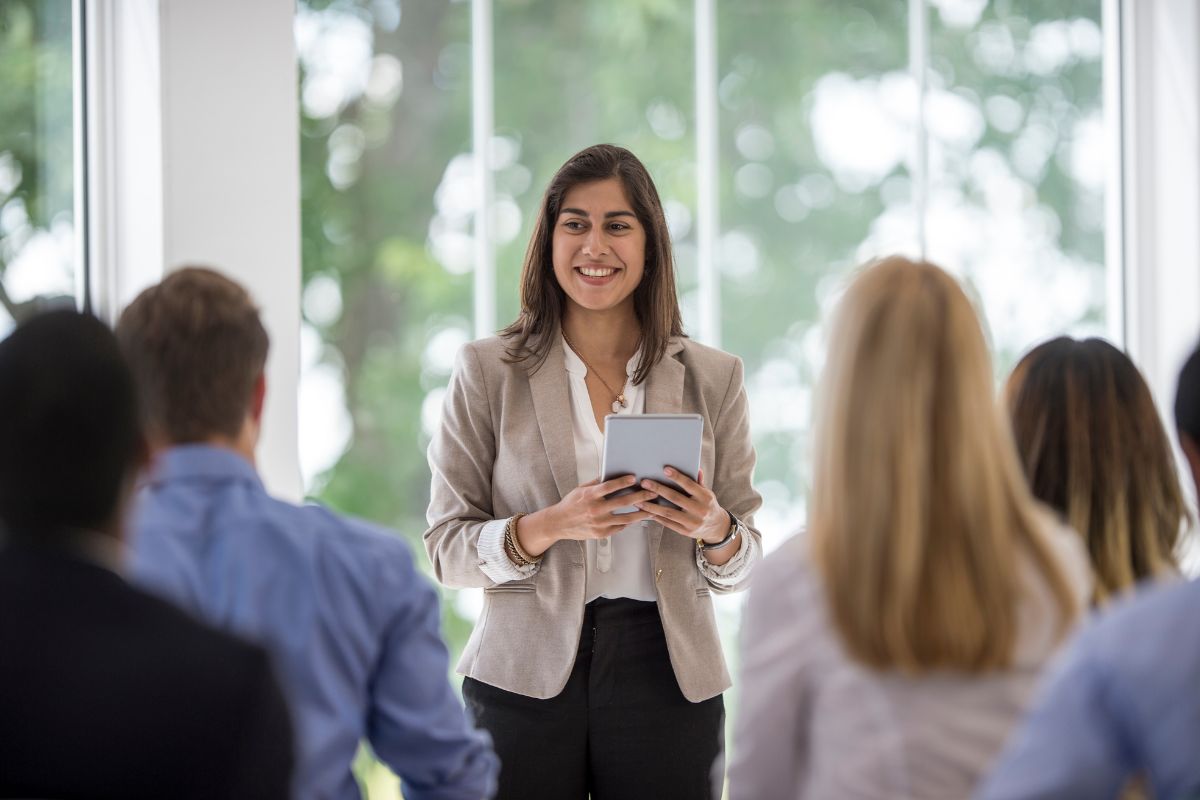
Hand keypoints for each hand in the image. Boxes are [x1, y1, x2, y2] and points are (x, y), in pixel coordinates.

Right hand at [516, 476, 654, 556]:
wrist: (558, 523)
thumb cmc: (571, 504)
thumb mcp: (581, 489)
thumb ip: (596, 482)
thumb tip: (611, 472)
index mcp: (589, 495)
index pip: (609, 486)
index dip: (622, 481)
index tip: (634, 477)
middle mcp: (595, 510)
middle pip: (623, 502)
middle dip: (640, 496)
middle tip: (653, 492)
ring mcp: (599, 523)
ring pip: (626, 518)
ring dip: (641, 513)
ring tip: (653, 509)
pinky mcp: (601, 534)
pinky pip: (619, 527)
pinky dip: (629, 522)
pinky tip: (638, 518)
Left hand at [636, 467, 728, 544]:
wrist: (717, 528)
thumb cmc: (708, 505)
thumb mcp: (707, 493)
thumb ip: (699, 482)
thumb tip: (695, 467)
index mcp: (705, 497)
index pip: (689, 485)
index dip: (677, 477)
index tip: (665, 469)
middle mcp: (699, 510)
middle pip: (675, 498)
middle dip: (658, 489)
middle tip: (644, 482)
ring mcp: (692, 522)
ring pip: (668, 512)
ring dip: (651, 506)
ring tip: (638, 500)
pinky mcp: (685, 531)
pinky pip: (667, 523)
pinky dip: (656, 516)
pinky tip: (645, 511)